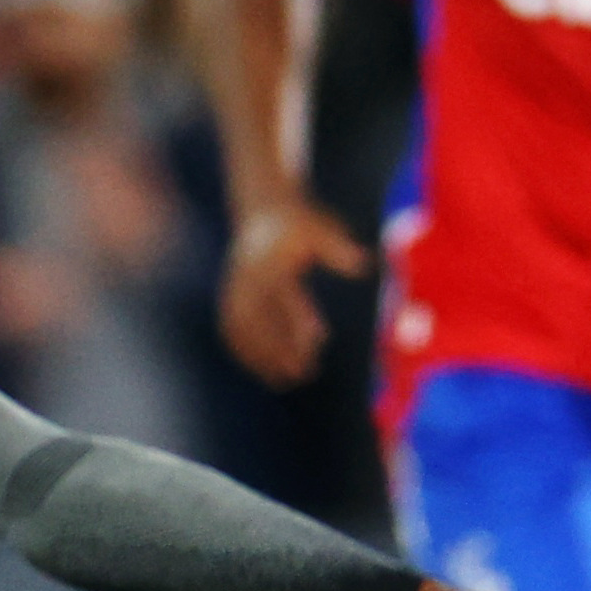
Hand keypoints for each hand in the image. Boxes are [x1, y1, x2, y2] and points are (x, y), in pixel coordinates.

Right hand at [219, 196, 370, 388]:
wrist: (263, 209)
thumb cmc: (299, 223)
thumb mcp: (320, 228)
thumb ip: (337, 248)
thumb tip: (362, 265)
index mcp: (269, 260)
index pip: (284, 295)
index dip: (300, 318)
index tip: (319, 340)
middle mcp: (247, 277)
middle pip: (260, 318)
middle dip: (279, 347)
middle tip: (303, 373)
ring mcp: (233, 288)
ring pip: (241, 328)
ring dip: (259, 356)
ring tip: (282, 381)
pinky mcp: (228, 296)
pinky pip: (230, 328)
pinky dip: (243, 350)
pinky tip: (259, 369)